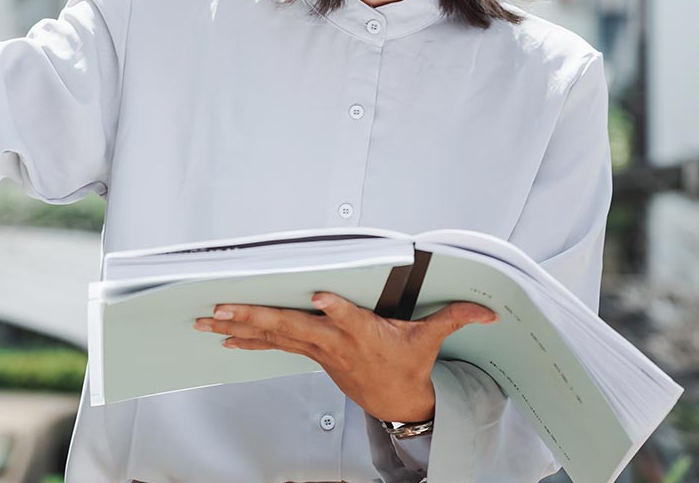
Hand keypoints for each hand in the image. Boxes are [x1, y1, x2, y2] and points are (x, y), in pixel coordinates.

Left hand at [193, 293, 495, 422]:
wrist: (396, 401)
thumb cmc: (406, 364)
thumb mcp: (430, 339)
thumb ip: (453, 317)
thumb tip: (489, 310)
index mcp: (363, 333)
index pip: (350, 319)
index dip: (336, 309)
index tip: (321, 297)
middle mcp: (334, 342)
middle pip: (292, 327)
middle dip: (256, 317)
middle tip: (224, 308)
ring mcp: (318, 349)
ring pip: (274, 334)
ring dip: (239, 326)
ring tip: (209, 319)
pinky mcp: (310, 353)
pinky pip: (274, 344)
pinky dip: (247, 339)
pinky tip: (223, 336)